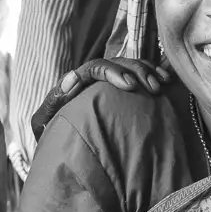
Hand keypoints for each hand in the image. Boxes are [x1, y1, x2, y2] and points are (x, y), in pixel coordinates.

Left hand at [31, 58, 170, 141]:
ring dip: (147, 71)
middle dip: (136, 71)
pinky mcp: (118, 90)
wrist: (59, 149)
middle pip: (116, 62)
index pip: (94, 67)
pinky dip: (152, 73)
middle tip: (152, 86)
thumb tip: (73, 76)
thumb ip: (54, 102)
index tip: (129, 86)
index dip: (113, 72)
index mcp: (73, 83)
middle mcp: (91, 77)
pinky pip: (137, 74)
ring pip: (129, 65)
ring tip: (160, 84)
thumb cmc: (50, 138)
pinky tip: (165, 81)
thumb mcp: (44, 123)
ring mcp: (105, 82)